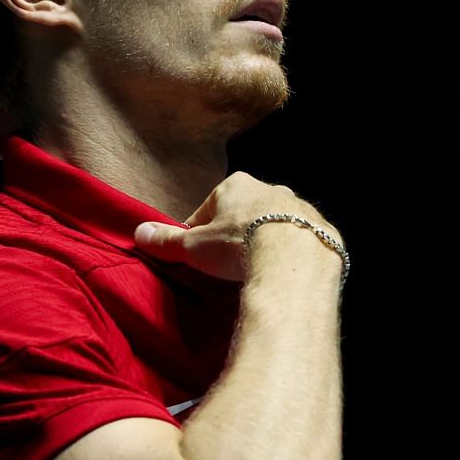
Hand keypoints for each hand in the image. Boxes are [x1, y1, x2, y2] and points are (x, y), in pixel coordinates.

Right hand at [132, 172, 342, 283]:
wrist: (293, 257)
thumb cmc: (237, 245)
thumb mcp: (193, 246)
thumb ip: (166, 240)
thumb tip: (138, 233)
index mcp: (235, 186)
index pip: (209, 208)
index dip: (200, 232)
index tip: (199, 254)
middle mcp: (269, 189)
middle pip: (244, 213)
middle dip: (235, 234)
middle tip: (228, 264)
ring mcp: (299, 208)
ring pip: (276, 225)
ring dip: (266, 242)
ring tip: (256, 271)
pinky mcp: (322, 229)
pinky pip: (302, 242)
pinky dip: (292, 255)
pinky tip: (284, 274)